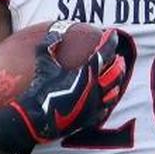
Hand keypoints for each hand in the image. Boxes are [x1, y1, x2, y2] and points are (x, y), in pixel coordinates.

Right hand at [0, 27, 129, 153]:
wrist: (37, 119)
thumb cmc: (39, 90)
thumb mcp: (43, 64)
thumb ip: (49, 46)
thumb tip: (55, 34)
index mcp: (86, 72)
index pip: (104, 52)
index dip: (110, 41)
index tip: (112, 34)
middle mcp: (95, 87)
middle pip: (116, 71)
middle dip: (118, 62)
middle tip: (116, 56)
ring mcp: (95, 104)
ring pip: (115, 90)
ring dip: (117, 80)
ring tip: (116, 75)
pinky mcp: (91, 118)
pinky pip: (106, 107)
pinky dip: (108, 99)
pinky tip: (106, 97)